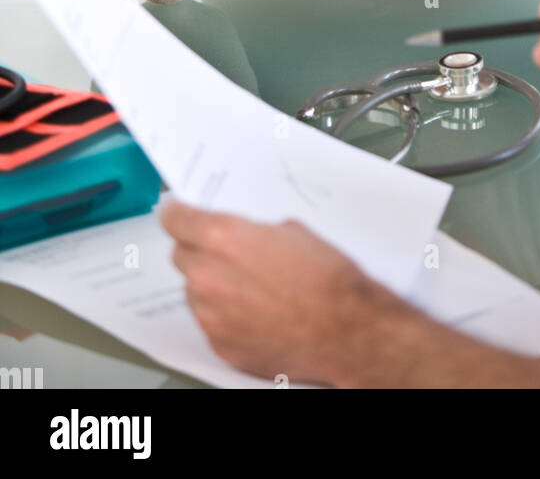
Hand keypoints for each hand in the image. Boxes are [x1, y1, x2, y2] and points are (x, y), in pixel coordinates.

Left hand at [161, 199, 389, 383]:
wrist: (346, 329)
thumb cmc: (327, 279)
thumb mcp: (292, 231)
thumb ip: (252, 232)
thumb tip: (239, 237)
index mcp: (224, 239)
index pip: (175, 219)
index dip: (177, 213)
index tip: (177, 212)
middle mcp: (209, 277)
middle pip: (181, 255)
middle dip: (199, 250)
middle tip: (227, 252)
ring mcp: (212, 317)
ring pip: (194, 291)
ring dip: (212, 285)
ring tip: (250, 286)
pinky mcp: (221, 346)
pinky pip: (210, 322)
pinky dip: (225, 316)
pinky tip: (255, 312)